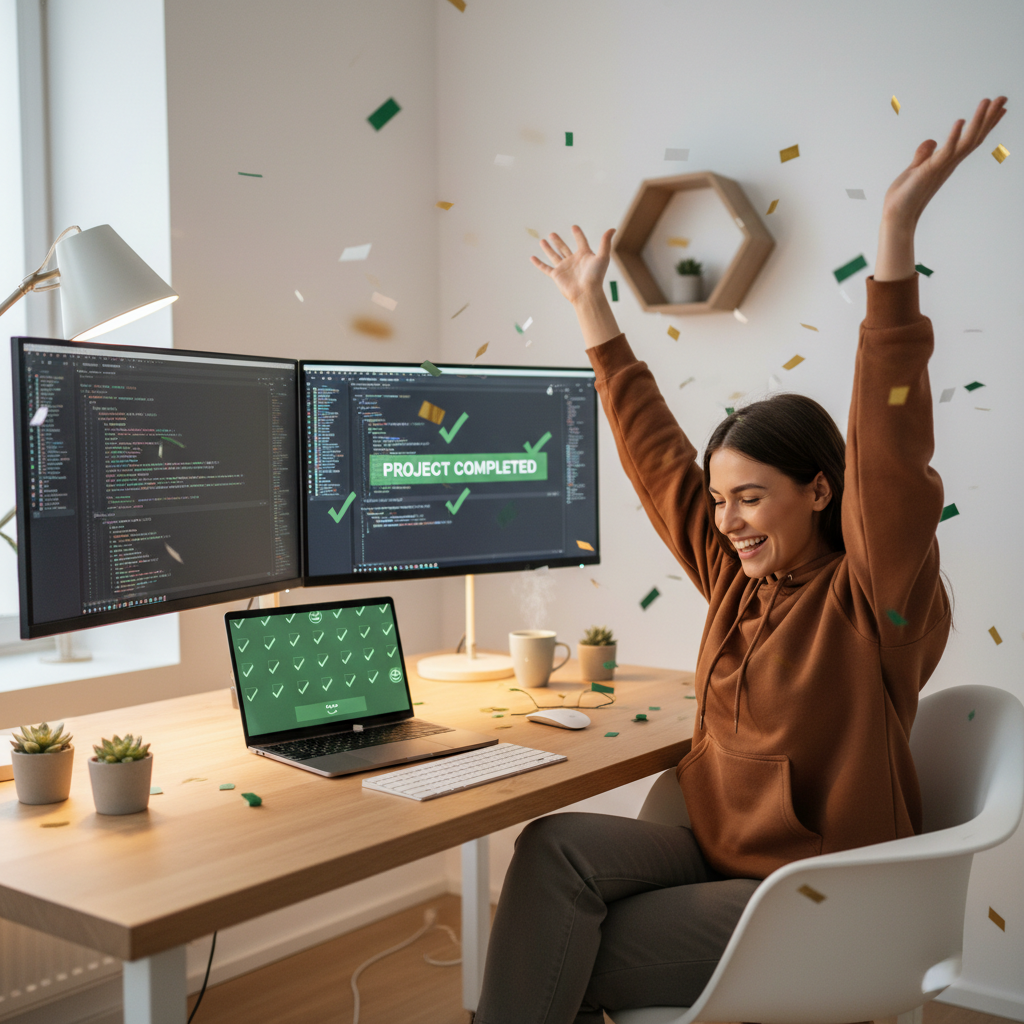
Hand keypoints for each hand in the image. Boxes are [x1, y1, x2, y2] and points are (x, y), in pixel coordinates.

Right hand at [531, 226, 614, 305]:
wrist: (587, 293)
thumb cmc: (596, 277)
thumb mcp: (602, 257)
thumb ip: (605, 242)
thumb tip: (612, 229)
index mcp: (584, 255)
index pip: (581, 241)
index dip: (578, 234)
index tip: (574, 227)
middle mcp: (573, 260)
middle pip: (564, 248)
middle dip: (558, 241)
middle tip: (553, 234)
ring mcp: (564, 268)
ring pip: (554, 255)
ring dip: (548, 248)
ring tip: (543, 240)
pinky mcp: (557, 275)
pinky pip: (545, 268)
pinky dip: (538, 263)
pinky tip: (532, 257)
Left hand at [882, 96, 1007, 226]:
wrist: (896, 215)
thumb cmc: (905, 196)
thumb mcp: (915, 169)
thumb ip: (923, 155)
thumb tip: (931, 141)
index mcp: (947, 161)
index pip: (970, 138)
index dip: (984, 123)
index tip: (998, 107)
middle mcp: (949, 163)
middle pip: (975, 137)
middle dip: (989, 117)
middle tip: (1004, 97)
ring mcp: (942, 166)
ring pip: (967, 141)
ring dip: (978, 121)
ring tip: (988, 101)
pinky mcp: (931, 170)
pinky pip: (946, 152)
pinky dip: (954, 137)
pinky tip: (960, 121)